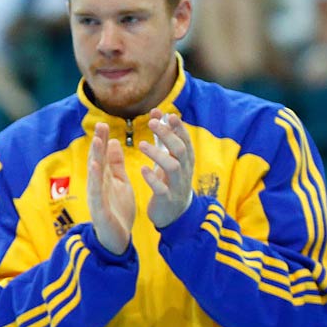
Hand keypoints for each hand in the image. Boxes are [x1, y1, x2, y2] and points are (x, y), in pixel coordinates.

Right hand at [87, 122, 133, 254]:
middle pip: (96, 161)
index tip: (104, 124)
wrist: (117, 239)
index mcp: (104, 179)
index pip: (102, 156)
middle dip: (98, 144)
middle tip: (100, 125)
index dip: (102, 140)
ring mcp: (96, 197)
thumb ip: (116, 164)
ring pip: (95, 174)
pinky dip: (95, 179)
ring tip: (98, 141)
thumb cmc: (117, 211)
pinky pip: (97, 192)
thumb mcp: (120, 183)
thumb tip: (113, 142)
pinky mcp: (99, 209)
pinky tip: (95, 167)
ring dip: (95, 157)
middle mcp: (97, 186)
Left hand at [143, 110, 194, 228]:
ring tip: (141, 144)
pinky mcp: (167, 198)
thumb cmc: (170, 180)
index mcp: (185, 160)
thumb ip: (163, 137)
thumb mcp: (169, 157)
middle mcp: (184, 170)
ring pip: (172, 166)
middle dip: (167, 135)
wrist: (175, 213)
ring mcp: (177, 185)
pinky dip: (153, 178)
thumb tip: (157, 112)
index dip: (178, 128)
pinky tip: (143, 169)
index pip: (185, 140)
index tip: (168, 115)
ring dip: (158, 154)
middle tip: (152, 123)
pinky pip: (162, 188)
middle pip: (180, 149)